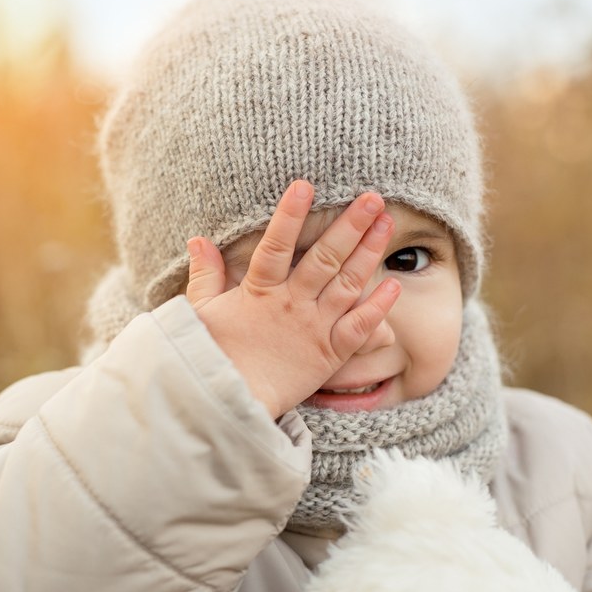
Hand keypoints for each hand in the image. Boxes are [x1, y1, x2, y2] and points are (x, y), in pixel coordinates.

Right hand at [185, 181, 400, 418]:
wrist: (228, 405)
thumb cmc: (211, 358)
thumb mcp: (201, 313)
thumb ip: (205, 276)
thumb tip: (197, 241)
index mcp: (258, 292)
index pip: (276, 244)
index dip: (290, 215)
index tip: (304, 185)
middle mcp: (290, 305)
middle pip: (325, 258)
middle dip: (351, 225)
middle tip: (373, 197)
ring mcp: (313, 329)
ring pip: (347, 284)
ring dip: (369, 252)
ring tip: (387, 222)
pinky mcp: (328, 355)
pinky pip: (358, 329)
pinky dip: (378, 308)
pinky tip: (393, 285)